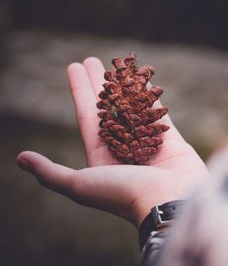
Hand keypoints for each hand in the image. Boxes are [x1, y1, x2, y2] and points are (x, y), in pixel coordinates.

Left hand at [16, 58, 207, 227]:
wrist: (168, 205)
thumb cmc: (122, 194)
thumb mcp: (79, 185)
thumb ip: (50, 172)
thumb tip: (20, 158)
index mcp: (101, 155)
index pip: (87, 116)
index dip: (79, 91)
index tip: (74, 67)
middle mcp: (123, 147)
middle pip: (108, 108)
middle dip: (99, 84)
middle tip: (93, 60)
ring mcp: (146, 142)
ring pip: (133, 107)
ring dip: (125, 86)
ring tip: (120, 65)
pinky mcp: (170, 140)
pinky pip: (157, 113)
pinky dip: (151, 97)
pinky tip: (144, 81)